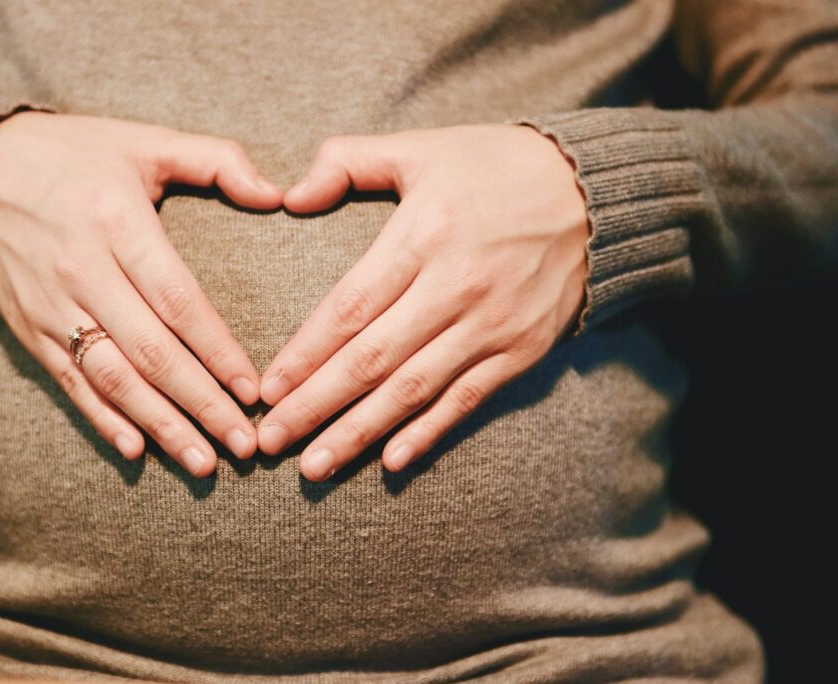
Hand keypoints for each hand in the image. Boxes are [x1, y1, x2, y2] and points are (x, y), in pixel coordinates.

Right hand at [0, 111, 282, 475]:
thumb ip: (217, 161)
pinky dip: (102, 419)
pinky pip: (70, 383)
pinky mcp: (30, 328)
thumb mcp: (144, 140)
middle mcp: (84, 271)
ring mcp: (52, 306)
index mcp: (118, 223)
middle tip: (244, 445)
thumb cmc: (74, 154)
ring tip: (203, 462)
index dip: (218, 351)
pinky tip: (137, 450)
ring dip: (161, 425)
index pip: (178, 301)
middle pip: (152, 353)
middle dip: (202, 404)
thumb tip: (279, 195)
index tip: (254, 390)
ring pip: (113, 379)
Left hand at [256, 124, 588, 480]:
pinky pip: (467, 399)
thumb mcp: (421, 148)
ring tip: (314, 467)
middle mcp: (456, 286)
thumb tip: (290, 195)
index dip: (306, 353)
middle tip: (270, 442)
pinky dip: (429, 432)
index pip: (350, 307)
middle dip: (316, 406)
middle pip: (373, 359)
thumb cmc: (495, 166)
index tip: (267, 389)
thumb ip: (348, 161)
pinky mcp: (521, 350)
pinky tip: (391, 462)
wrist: (595, 194)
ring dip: (360, 432)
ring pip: (413, 390)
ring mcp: (492, 325)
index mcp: (424, 234)